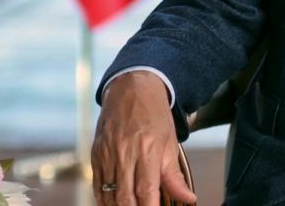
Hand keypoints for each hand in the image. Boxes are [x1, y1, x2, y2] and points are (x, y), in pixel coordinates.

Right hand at [92, 72, 195, 205]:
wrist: (132, 89)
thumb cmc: (154, 116)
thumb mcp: (170, 144)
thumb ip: (175, 176)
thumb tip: (188, 199)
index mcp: (147, 151)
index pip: (147, 191)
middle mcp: (125, 153)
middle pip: (125, 198)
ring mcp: (107, 154)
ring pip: (109, 194)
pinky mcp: (96, 154)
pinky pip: (97, 184)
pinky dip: (104, 198)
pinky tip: (113, 202)